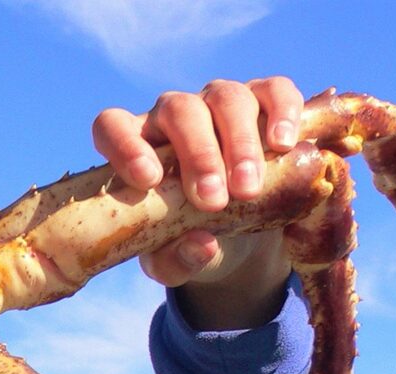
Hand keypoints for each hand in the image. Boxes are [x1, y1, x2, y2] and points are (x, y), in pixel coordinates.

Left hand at [92, 78, 303, 328]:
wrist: (236, 235)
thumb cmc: (187, 240)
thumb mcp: (174, 262)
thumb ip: (175, 260)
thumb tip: (202, 245)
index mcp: (136, 149)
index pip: (112, 126)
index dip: (125, 147)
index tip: (149, 181)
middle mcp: (172, 118)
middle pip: (178, 109)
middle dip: (198, 155)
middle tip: (213, 201)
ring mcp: (217, 103)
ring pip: (225, 98)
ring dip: (238, 143)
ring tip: (248, 190)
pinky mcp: (264, 101)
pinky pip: (273, 89)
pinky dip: (281, 111)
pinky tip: (283, 145)